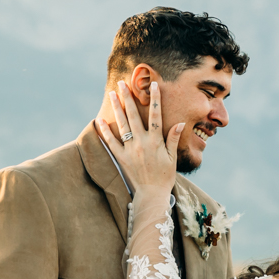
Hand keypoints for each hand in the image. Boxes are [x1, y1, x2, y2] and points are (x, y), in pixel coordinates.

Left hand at [96, 80, 181, 197]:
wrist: (152, 194)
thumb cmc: (165, 176)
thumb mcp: (173, 157)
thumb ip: (173, 139)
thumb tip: (180, 123)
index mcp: (156, 141)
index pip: (156, 115)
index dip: (155, 99)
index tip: (153, 85)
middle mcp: (142, 142)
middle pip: (134, 115)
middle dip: (128, 97)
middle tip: (122, 83)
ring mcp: (130, 149)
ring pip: (122, 124)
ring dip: (116, 107)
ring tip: (112, 94)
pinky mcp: (121, 158)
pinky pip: (111, 142)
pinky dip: (104, 131)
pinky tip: (99, 120)